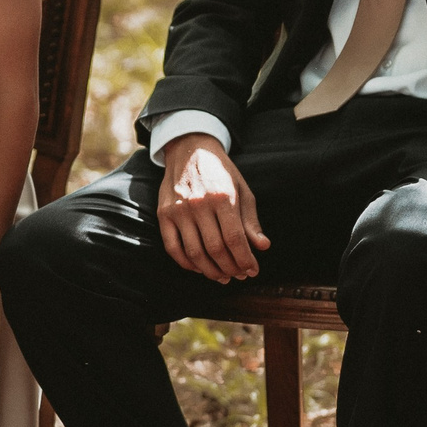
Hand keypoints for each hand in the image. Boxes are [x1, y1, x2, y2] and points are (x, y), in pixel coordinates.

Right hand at [159, 135, 268, 282]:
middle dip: (231, 268)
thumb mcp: (242, 190)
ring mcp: (179, 210)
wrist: (190, 150)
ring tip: (222, 276)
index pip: (235, 238)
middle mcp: (199, 204)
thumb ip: (251, 220)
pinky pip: (172, 247)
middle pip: (215, 249)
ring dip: (210, 271)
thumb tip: (263, 246)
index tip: (252, 271)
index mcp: (223, 197)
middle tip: (239, 275)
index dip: (245, 259)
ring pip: (194, 252)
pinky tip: (199, 268)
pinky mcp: (164, 214)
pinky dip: (186, 263)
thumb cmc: (221, 172)